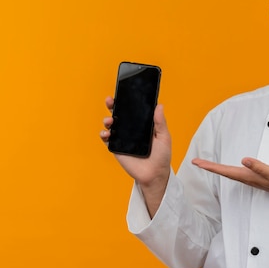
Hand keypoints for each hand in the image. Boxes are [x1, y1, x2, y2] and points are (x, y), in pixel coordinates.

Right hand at [100, 97, 170, 214]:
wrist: (155, 174)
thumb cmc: (162, 155)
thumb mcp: (164, 137)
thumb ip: (160, 122)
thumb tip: (159, 105)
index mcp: (143, 124)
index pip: (134, 109)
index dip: (127, 100)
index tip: (123, 93)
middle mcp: (131, 129)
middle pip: (120, 114)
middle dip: (113, 105)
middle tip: (110, 101)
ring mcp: (123, 138)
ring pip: (111, 124)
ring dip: (108, 119)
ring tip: (110, 120)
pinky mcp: (116, 148)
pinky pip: (107, 139)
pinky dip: (104, 134)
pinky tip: (106, 133)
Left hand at [192, 157, 268, 202]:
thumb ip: (259, 167)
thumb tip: (244, 160)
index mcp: (248, 176)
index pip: (225, 171)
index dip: (210, 167)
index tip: (197, 163)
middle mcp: (246, 178)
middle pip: (223, 172)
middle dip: (209, 167)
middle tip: (195, 162)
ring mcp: (250, 178)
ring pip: (228, 172)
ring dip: (216, 168)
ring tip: (205, 164)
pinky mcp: (254, 176)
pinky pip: (236, 172)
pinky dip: (226, 169)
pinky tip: (225, 168)